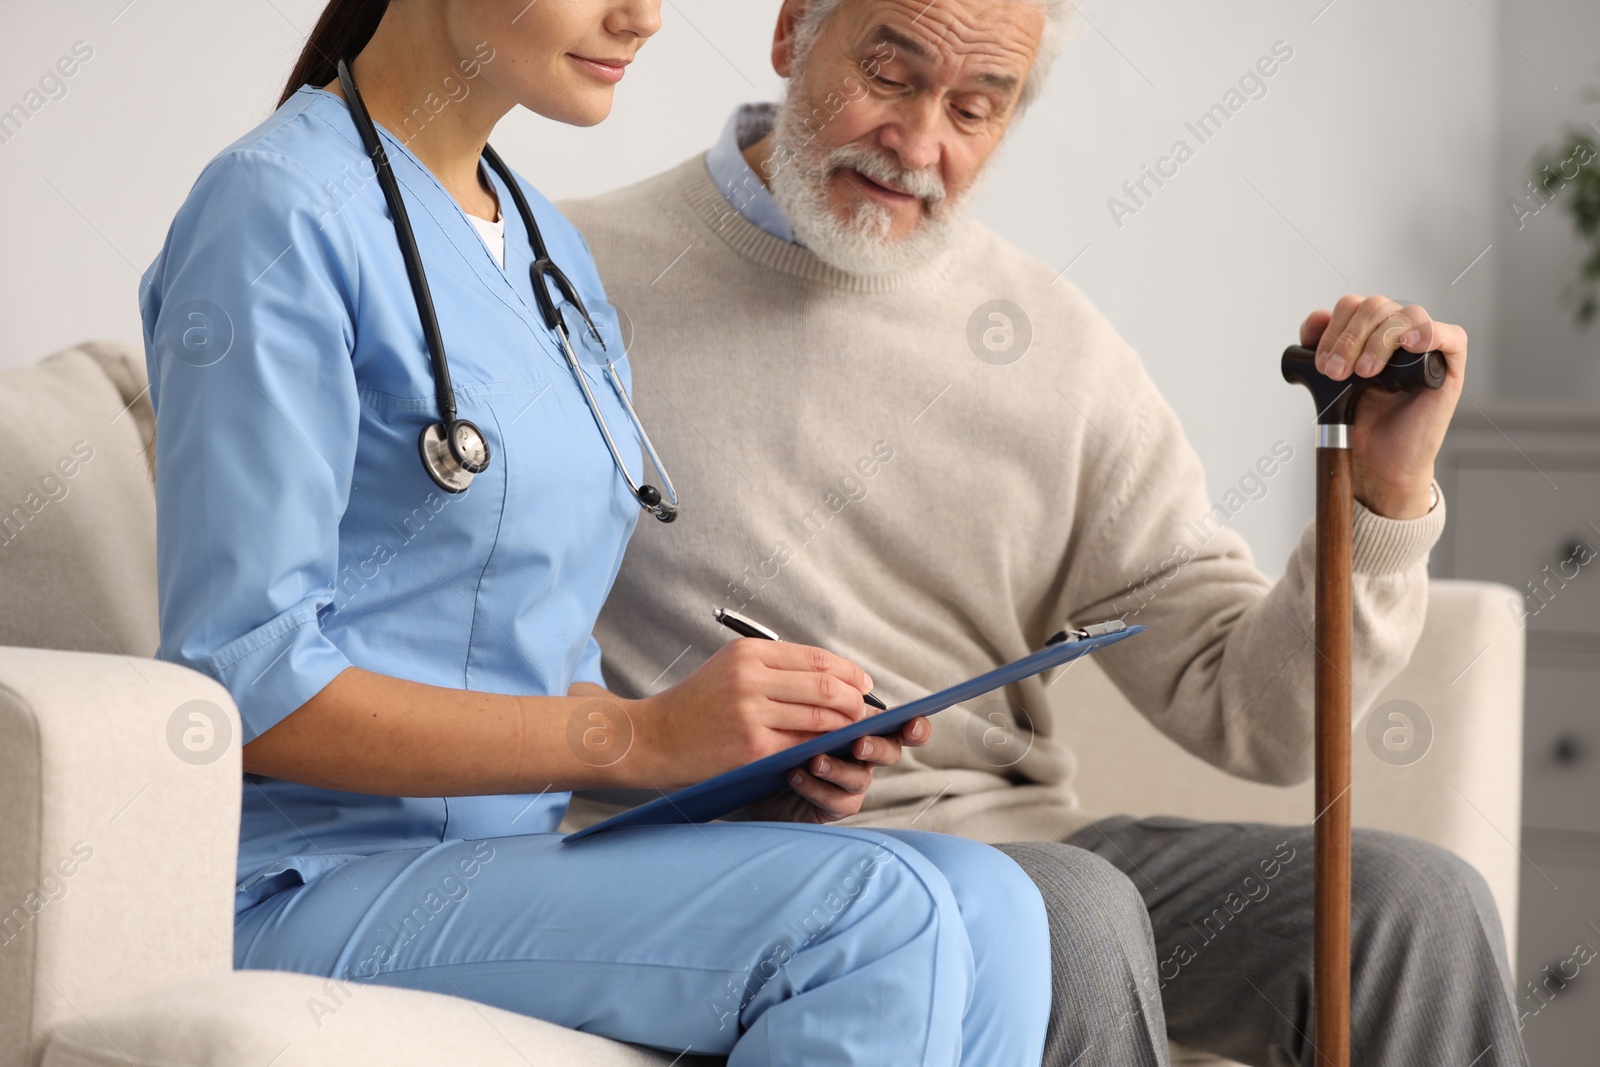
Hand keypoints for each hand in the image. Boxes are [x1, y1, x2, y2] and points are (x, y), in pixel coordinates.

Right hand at [630, 638, 877, 789]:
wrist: (653, 738)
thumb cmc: (695, 705)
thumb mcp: (729, 669)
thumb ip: (775, 669)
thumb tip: (832, 678)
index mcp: (748, 653)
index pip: (816, 658)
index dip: (849, 672)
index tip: (864, 684)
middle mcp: (751, 678)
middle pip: (827, 686)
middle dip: (856, 702)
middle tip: (865, 713)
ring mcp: (752, 714)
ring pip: (822, 718)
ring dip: (846, 727)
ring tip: (853, 732)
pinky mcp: (753, 748)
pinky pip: (803, 746)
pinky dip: (822, 748)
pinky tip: (829, 751)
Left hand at [743, 715, 932, 823]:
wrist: (756, 771)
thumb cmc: (783, 732)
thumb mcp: (800, 708)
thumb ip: (821, 696)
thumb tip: (828, 679)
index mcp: (864, 726)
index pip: (900, 724)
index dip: (914, 725)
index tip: (911, 721)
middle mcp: (864, 755)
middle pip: (889, 752)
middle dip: (878, 747)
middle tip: (859, 743)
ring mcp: (850, 783)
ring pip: (861, 778)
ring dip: (839, 768)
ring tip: (815, 759)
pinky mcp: (832, 806)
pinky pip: (834, 800)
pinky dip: (815, 787)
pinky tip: (795, 774)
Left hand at [1302, 295, 1466, 517]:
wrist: (1378, 461)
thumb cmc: (1358, 422)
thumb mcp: (1329, 381)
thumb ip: (1321, 348)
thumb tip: (1317, 318)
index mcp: (1369, 332)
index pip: (1353, 305)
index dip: (1333, 328)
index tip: (1320, 363)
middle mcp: (1397, 334)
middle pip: (1376, 306)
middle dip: (1349, 338)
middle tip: (1336, 372)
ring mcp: (1425, 348)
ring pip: (1407, 315)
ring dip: (1379, 340)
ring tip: (1364, 373)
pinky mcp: (1448, 367)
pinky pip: (1451, 336)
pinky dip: (1429, 333)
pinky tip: (1410, 346)